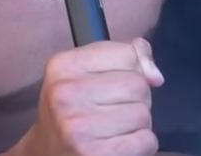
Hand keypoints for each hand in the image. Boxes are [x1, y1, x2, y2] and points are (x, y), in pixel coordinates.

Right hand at [20, 37, 164, 155]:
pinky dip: (141, 145)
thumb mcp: (84, 75)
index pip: (127, 54)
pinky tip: (118, 145)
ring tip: (113, 129)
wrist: (46, 155)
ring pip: (143, 114)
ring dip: (137, 125)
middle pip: (138, 85)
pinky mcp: (95, 154)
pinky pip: (146, 140)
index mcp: (63, 66)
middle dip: (135, 99)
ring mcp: (78, 127)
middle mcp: (65, 94)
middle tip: (113, 111)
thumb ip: (124, 59)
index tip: (113, 84)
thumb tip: (155, 75)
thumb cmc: (72, 113)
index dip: (130, 70)